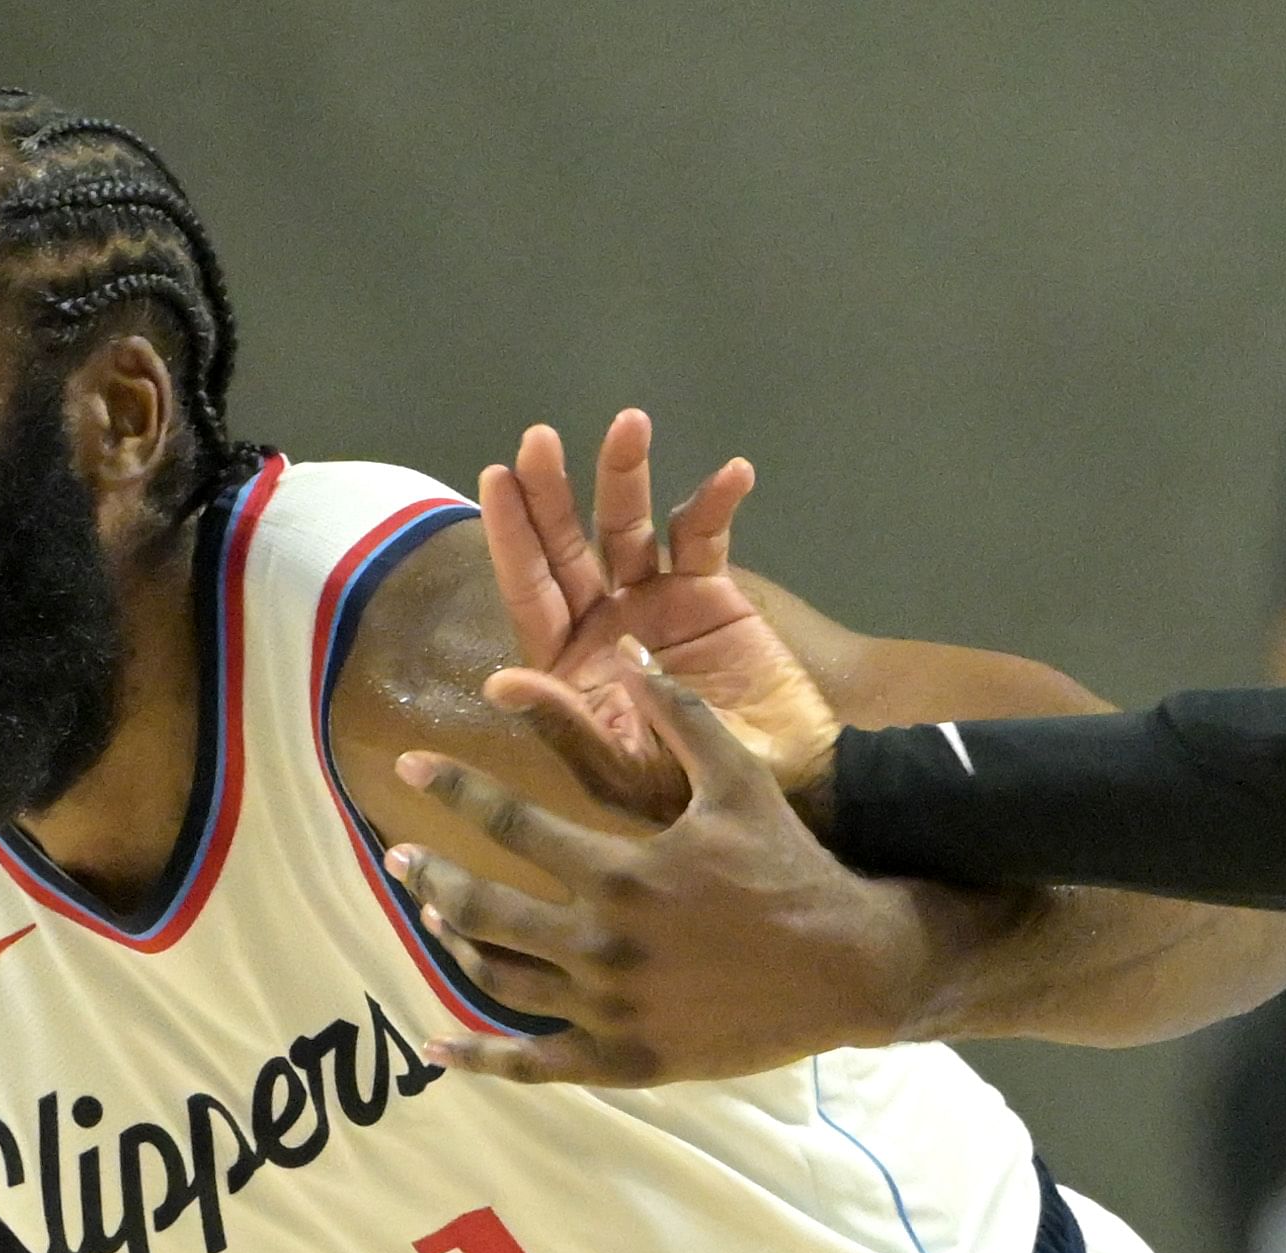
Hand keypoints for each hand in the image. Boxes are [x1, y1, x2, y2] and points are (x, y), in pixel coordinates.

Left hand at [390, 656, 958, 1087]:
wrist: (850, 967)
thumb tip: (627, 654)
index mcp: (619, 871)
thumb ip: (678, 718)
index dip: (452, 789)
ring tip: (434, 919)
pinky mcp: (625, 1061)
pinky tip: (438, 1047)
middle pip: (483, 907)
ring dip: (454, 946)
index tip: (408, 770)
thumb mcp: (739, 781)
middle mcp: (602, 943)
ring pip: (500, 979)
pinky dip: (480, 1058)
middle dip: (431, 874)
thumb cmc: (791, 869)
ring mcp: (610, 1010)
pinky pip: (534, 1066)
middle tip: (400, 858)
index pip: (507, 823)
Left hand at [467, 409, 841, 817]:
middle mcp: (603, 624)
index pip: (531, 592)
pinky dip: (715, 503)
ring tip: (630, 424)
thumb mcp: (626, 768)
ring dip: (625, 475)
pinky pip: (703, 536)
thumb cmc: (698, 794)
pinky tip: (735, 475)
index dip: (513, 537)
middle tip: (539, 439)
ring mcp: (654, 603)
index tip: (498, 478)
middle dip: (551, 492)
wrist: (787, 786)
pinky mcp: (707, 593)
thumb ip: (567, 723)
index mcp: (570, 666)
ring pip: (629, 526)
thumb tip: (498, 681)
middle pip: (567, 547)